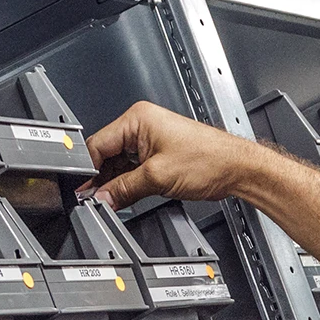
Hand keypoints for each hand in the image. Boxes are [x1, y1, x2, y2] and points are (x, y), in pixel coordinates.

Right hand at [80, 101, 261, 207]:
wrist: (237, 168)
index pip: (98, 144)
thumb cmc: (210, 160)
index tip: (83, 190)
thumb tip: (102, 198)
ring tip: (113, 201)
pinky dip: (128, 182)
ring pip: (119, 163)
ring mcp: (150, 138)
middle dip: (101, 178)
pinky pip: (133, 167)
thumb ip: (124, 189)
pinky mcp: (158, 153)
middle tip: (96, 201)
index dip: (88, 170)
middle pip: (107, 154)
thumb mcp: (157, 178)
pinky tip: (126, 196)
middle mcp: (142, 124)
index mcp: (137, 118)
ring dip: (116, 182)